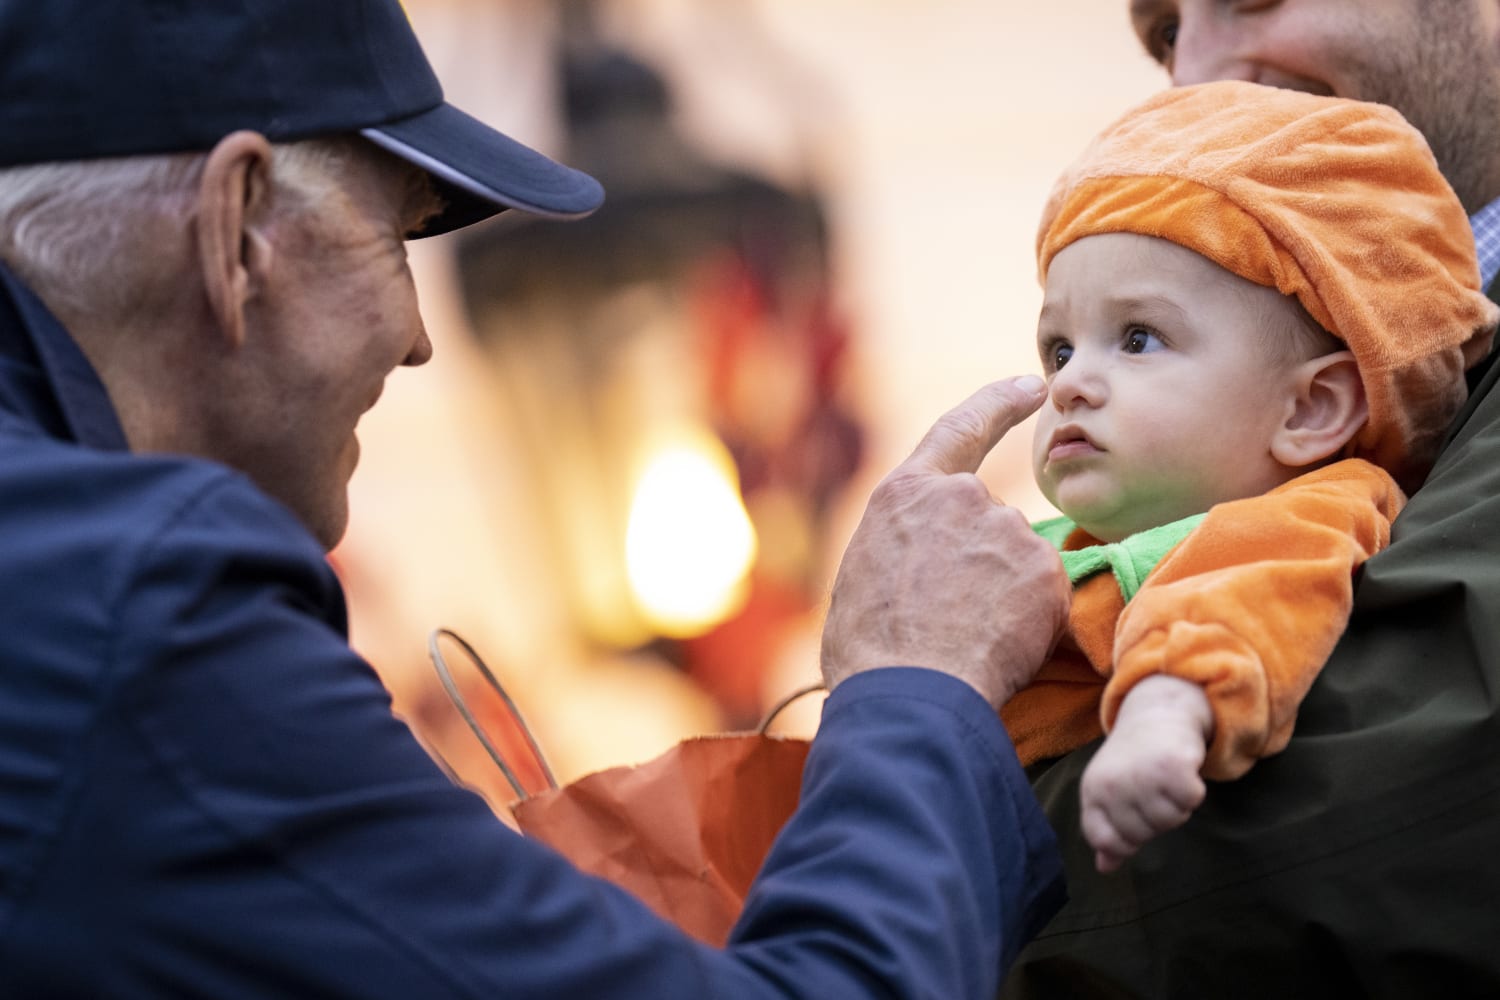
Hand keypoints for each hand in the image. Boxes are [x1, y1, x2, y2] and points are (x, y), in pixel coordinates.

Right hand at [820, 377, 1070, 710]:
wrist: (908, 692)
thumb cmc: (869, 650)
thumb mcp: (864, 575)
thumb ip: (904, 545)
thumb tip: (923, 560)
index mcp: (906, 494)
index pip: (961, 428)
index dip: (999, 403)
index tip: (1031, 387)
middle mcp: (961, 498)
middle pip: (989, 521)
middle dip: (983, 564)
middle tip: (954, 619)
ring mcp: (1007, 531)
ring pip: (1019, 562)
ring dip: (1005, 594)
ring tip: (966, 639)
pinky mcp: (1044, 571)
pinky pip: (1045, 595)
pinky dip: (1030, 621)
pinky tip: (996, 647)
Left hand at [1079, 675, 1212, 872]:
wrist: (1156, 713)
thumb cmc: (1132, 761)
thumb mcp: (1111, 792)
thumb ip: (1107, 831)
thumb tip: (1105, 869)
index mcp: (1093, 790)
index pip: (1103, 839)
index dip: (1123, 840)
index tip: (1133, 819)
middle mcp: (1112, 784)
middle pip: (1142, 834)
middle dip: (1153, 820)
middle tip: (1152, 789)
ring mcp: (1141, 775)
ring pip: (1169, 821)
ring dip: (1175, 805)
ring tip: (1165, 779)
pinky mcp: (1172, 766)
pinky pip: (1191, 801)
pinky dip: (1192, 791)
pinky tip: (1181, 771)